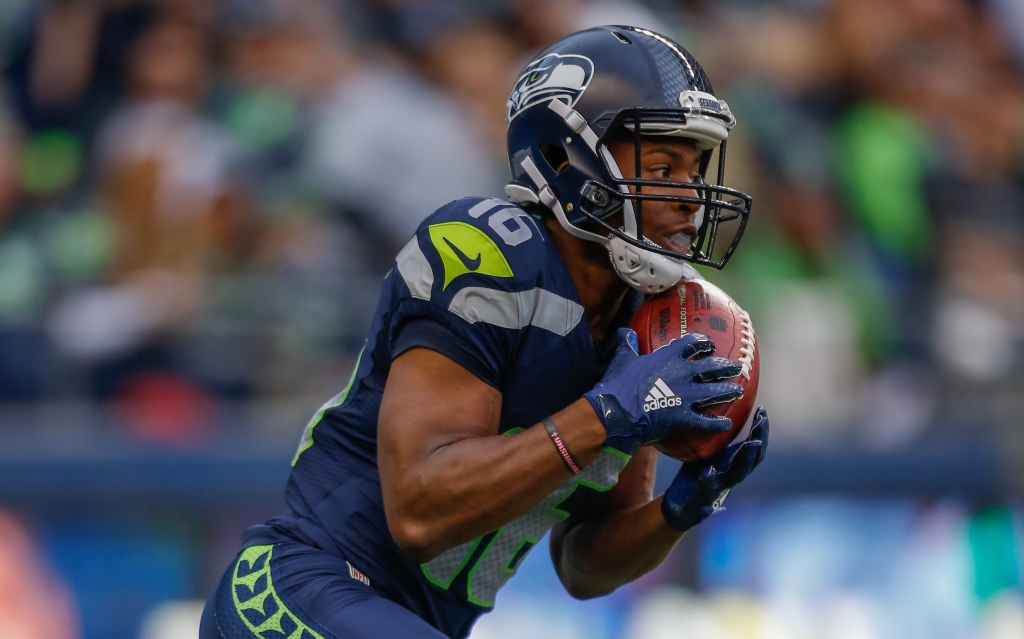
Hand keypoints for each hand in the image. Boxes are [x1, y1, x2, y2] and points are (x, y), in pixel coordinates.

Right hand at [583, 328, 742, 448]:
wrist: (616, 411)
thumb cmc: (618, 384)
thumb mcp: (622, 359)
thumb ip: (627, 344)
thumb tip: (624, 332)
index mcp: (668, 357)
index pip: (692, 343)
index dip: (703, 343)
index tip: (709, 344)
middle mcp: (683, 373)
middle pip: (711, 367)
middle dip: (726, 366)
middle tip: (736, 366)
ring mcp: (686, 396)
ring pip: (715, 392)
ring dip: (728, 391)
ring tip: (738, 390)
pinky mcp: (684, 417)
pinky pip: (706, 421)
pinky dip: (717, 423)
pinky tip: (726, 424)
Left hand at [661, 406, 768, 531]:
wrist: (681, 504)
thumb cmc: (696, 475)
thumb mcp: (708, 452)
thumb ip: (715, 437)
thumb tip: (714, 406)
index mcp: (734, 463)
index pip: (755, 446)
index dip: (761, 430)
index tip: (762, 410)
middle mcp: (732, 475)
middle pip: (753, 458)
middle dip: (760, 438)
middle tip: (761, 420)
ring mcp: (720, 486)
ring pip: (738, 473)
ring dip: (746, 457)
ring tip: (751, 441)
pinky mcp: (704, 496)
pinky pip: (708, 487)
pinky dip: (710, 478)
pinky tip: (709, 470)